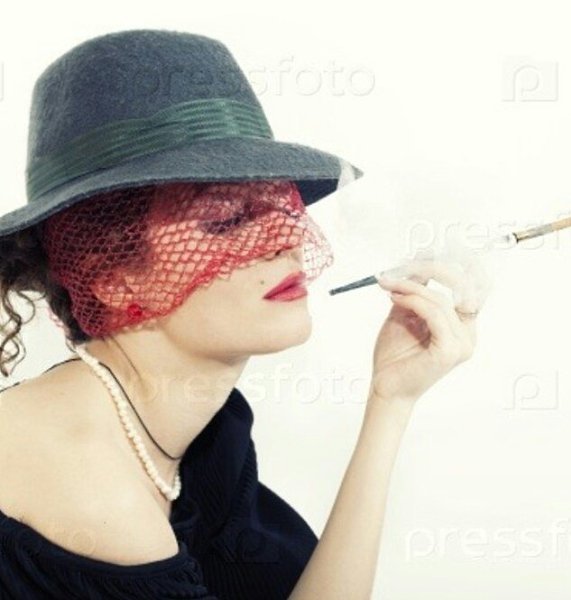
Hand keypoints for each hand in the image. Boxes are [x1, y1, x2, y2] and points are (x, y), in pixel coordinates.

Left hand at [367, 246, 492, 405]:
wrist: (385, 386)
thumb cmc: (394, 354)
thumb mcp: (404, 314)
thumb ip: (416, 291)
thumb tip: (419, 260)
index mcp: (463, 325)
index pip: (475, 286)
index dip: (459, 263)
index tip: (429, 251)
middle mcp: (468, 334)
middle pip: (464, 286)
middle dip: (433, 269)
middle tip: (403, 266)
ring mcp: (462, 343)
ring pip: (441, 300)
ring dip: (411, 286)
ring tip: (388, 285)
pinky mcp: (449, 351)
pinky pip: (434, 313)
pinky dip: (413, 300)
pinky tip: (394, 298)